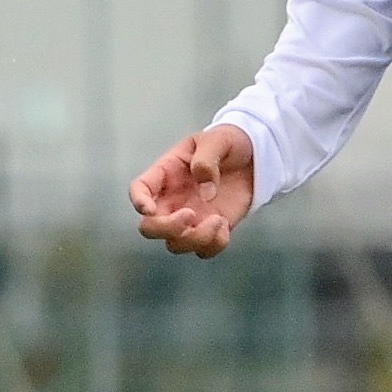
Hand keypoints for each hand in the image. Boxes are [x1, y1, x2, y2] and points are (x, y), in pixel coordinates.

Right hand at [130, 123, 256, 257]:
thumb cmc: (226, 144)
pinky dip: (213, 244)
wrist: (253, 158)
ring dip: (194, 239)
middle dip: (166, 228)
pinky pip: (203, 250)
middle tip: (189, 215)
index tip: (149, 208)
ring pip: (175, 244)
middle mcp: (172, 200)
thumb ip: (207, 160)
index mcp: (166, 173)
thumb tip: (206, 191)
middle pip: (150, 227)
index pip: (139, 189)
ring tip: (218, 220)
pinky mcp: (209, 230)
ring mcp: (190, 218)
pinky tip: (224, 225)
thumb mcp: (217, 140)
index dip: (138, 201)